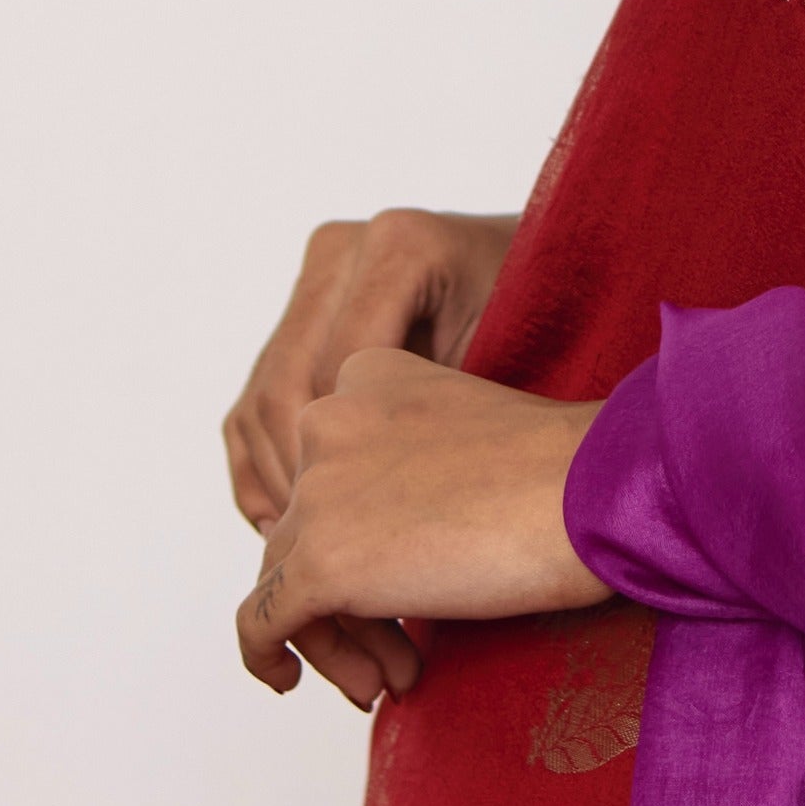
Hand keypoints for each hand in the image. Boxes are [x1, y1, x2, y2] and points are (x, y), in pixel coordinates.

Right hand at [223, 208, 521, 528]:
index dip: (339, 467)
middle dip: (297, 484)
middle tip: (318, 558)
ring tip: (301, 554)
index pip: (335, 375)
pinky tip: (284, 524)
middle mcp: (343, 251)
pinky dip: (260, 466)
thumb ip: (449, 414)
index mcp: (399, 247)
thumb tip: (380, 509)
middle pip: (284, 387)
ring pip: (260, 400)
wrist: (548, 283)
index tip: (360, 540)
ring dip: (272, 482)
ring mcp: (316, 278)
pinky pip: (255, 401)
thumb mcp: (520, 365)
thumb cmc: (548, 330)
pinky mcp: (299, 313)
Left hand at [239, 347, 608, 707]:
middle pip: (307, 528)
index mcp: (364, 376)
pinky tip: (285, 683)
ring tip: (393, 679)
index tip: (411, 586)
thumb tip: (385, 553)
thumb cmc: (565, 473)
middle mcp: (325, 422)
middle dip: (351, 600)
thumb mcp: (472, 441)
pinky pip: (262, 621)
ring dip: (337, 639)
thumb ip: (413, 473)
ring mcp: (319, 491)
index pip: (331, 471)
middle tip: (402, 655)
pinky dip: (265, 656)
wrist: (592, 489)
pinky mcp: (322, 560)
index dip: (364, 538)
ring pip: (287, 578)